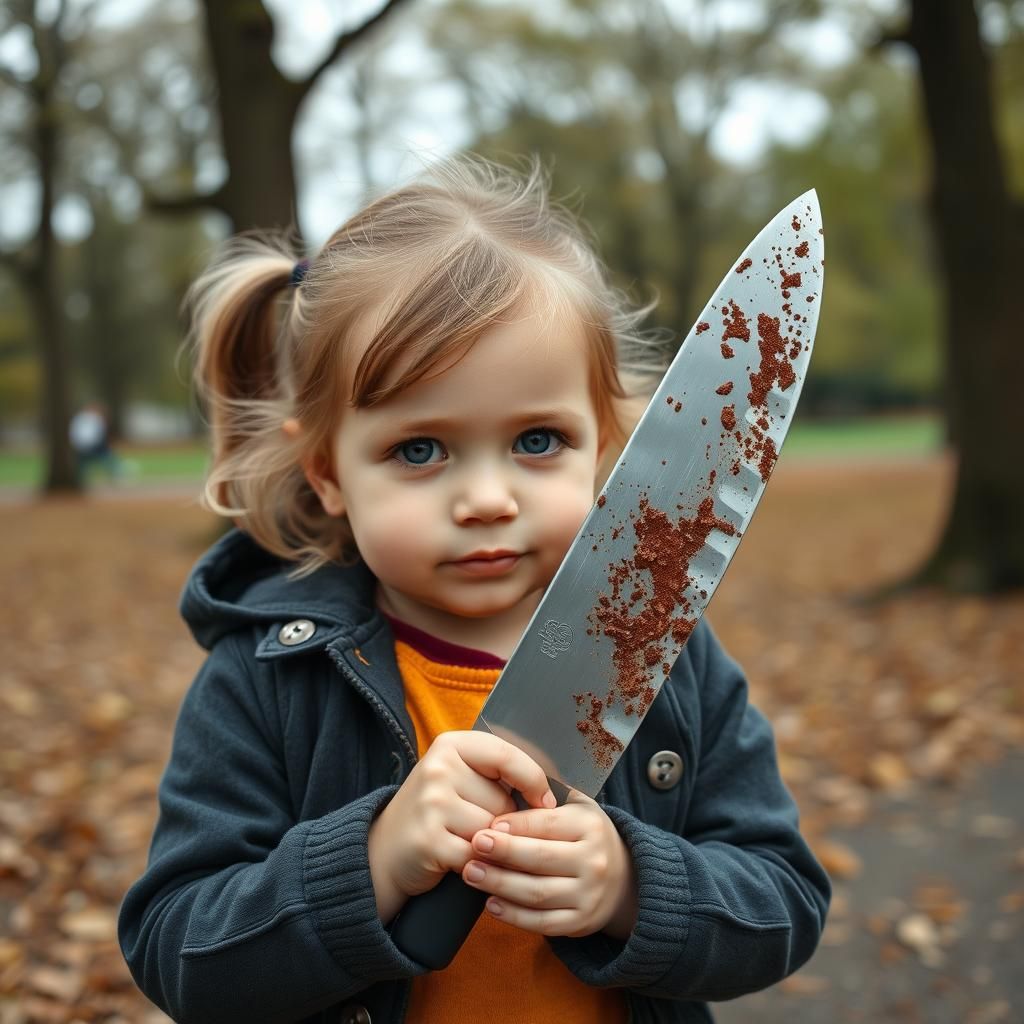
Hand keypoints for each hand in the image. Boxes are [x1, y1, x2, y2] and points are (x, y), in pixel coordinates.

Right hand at [367, 731, 554, 922]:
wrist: (383, 852)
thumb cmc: (436, 812)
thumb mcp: (459, 778)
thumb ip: (497, 774)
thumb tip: (552, 795)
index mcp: (450, 745)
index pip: (507, 755)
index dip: (534, 780)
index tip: (548, 801)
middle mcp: (438, 769)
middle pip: (503, 801)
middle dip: (502, 821)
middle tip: (473, 825)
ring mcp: (431, 804)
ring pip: (493, 830)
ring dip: (490, 845)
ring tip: (464, 841)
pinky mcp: (429, 839)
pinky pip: (478, 855)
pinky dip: (477, 864)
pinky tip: (458, 859)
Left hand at [461, 790, 637, 938]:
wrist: (623, 879)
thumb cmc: (586, 835)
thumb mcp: (578, 807)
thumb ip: (547, 794)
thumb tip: (506, 778)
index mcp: (590, 826)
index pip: (548, 824)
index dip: (516, 824)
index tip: (488, 823)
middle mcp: (593, 861)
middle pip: (540, 858)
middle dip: (503, 852)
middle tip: (474, 845)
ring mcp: (588, 895)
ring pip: (537, 893)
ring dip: (500, 884)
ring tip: (471, 873)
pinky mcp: (579, 923)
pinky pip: (542, 923)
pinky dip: (514, 916)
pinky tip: (490, 904)